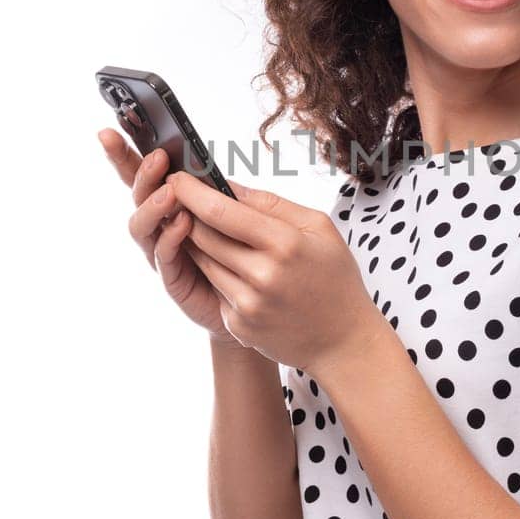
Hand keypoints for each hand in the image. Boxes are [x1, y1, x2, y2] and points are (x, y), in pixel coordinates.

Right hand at [96, 128, 244, 348]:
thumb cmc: (252, 254)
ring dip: (154, 204)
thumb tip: (215, 171)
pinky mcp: (173, 279)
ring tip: (171, 191)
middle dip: (139, 172)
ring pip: (143, 224)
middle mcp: (163, 225)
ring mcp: (164, 252)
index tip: (109, 131)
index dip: (125, 154)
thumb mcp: (245, 215)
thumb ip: (228, 196)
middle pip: (138, 194)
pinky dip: (171, 236)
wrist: (263, 303)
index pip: (148, 174)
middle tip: (156, 157)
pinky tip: (183, 223)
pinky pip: (164, 255)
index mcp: (177, 203)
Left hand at [163, 169, 387, 371]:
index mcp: (284, 243)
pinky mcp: (239, 325)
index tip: (176, 177)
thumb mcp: (318, 228)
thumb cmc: (334, 277)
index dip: (191, 192)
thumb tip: (227, 185)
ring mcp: (248, 304)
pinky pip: (215, 288)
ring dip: (198, 242)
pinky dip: (218, 274)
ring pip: (203, 261)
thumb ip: (272, 204)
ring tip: (205, 229)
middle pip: (202, 235)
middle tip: (181, 199)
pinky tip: (234, 269)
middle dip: (188, 213)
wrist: (343, 340)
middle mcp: (262, 275)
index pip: (221, 211)